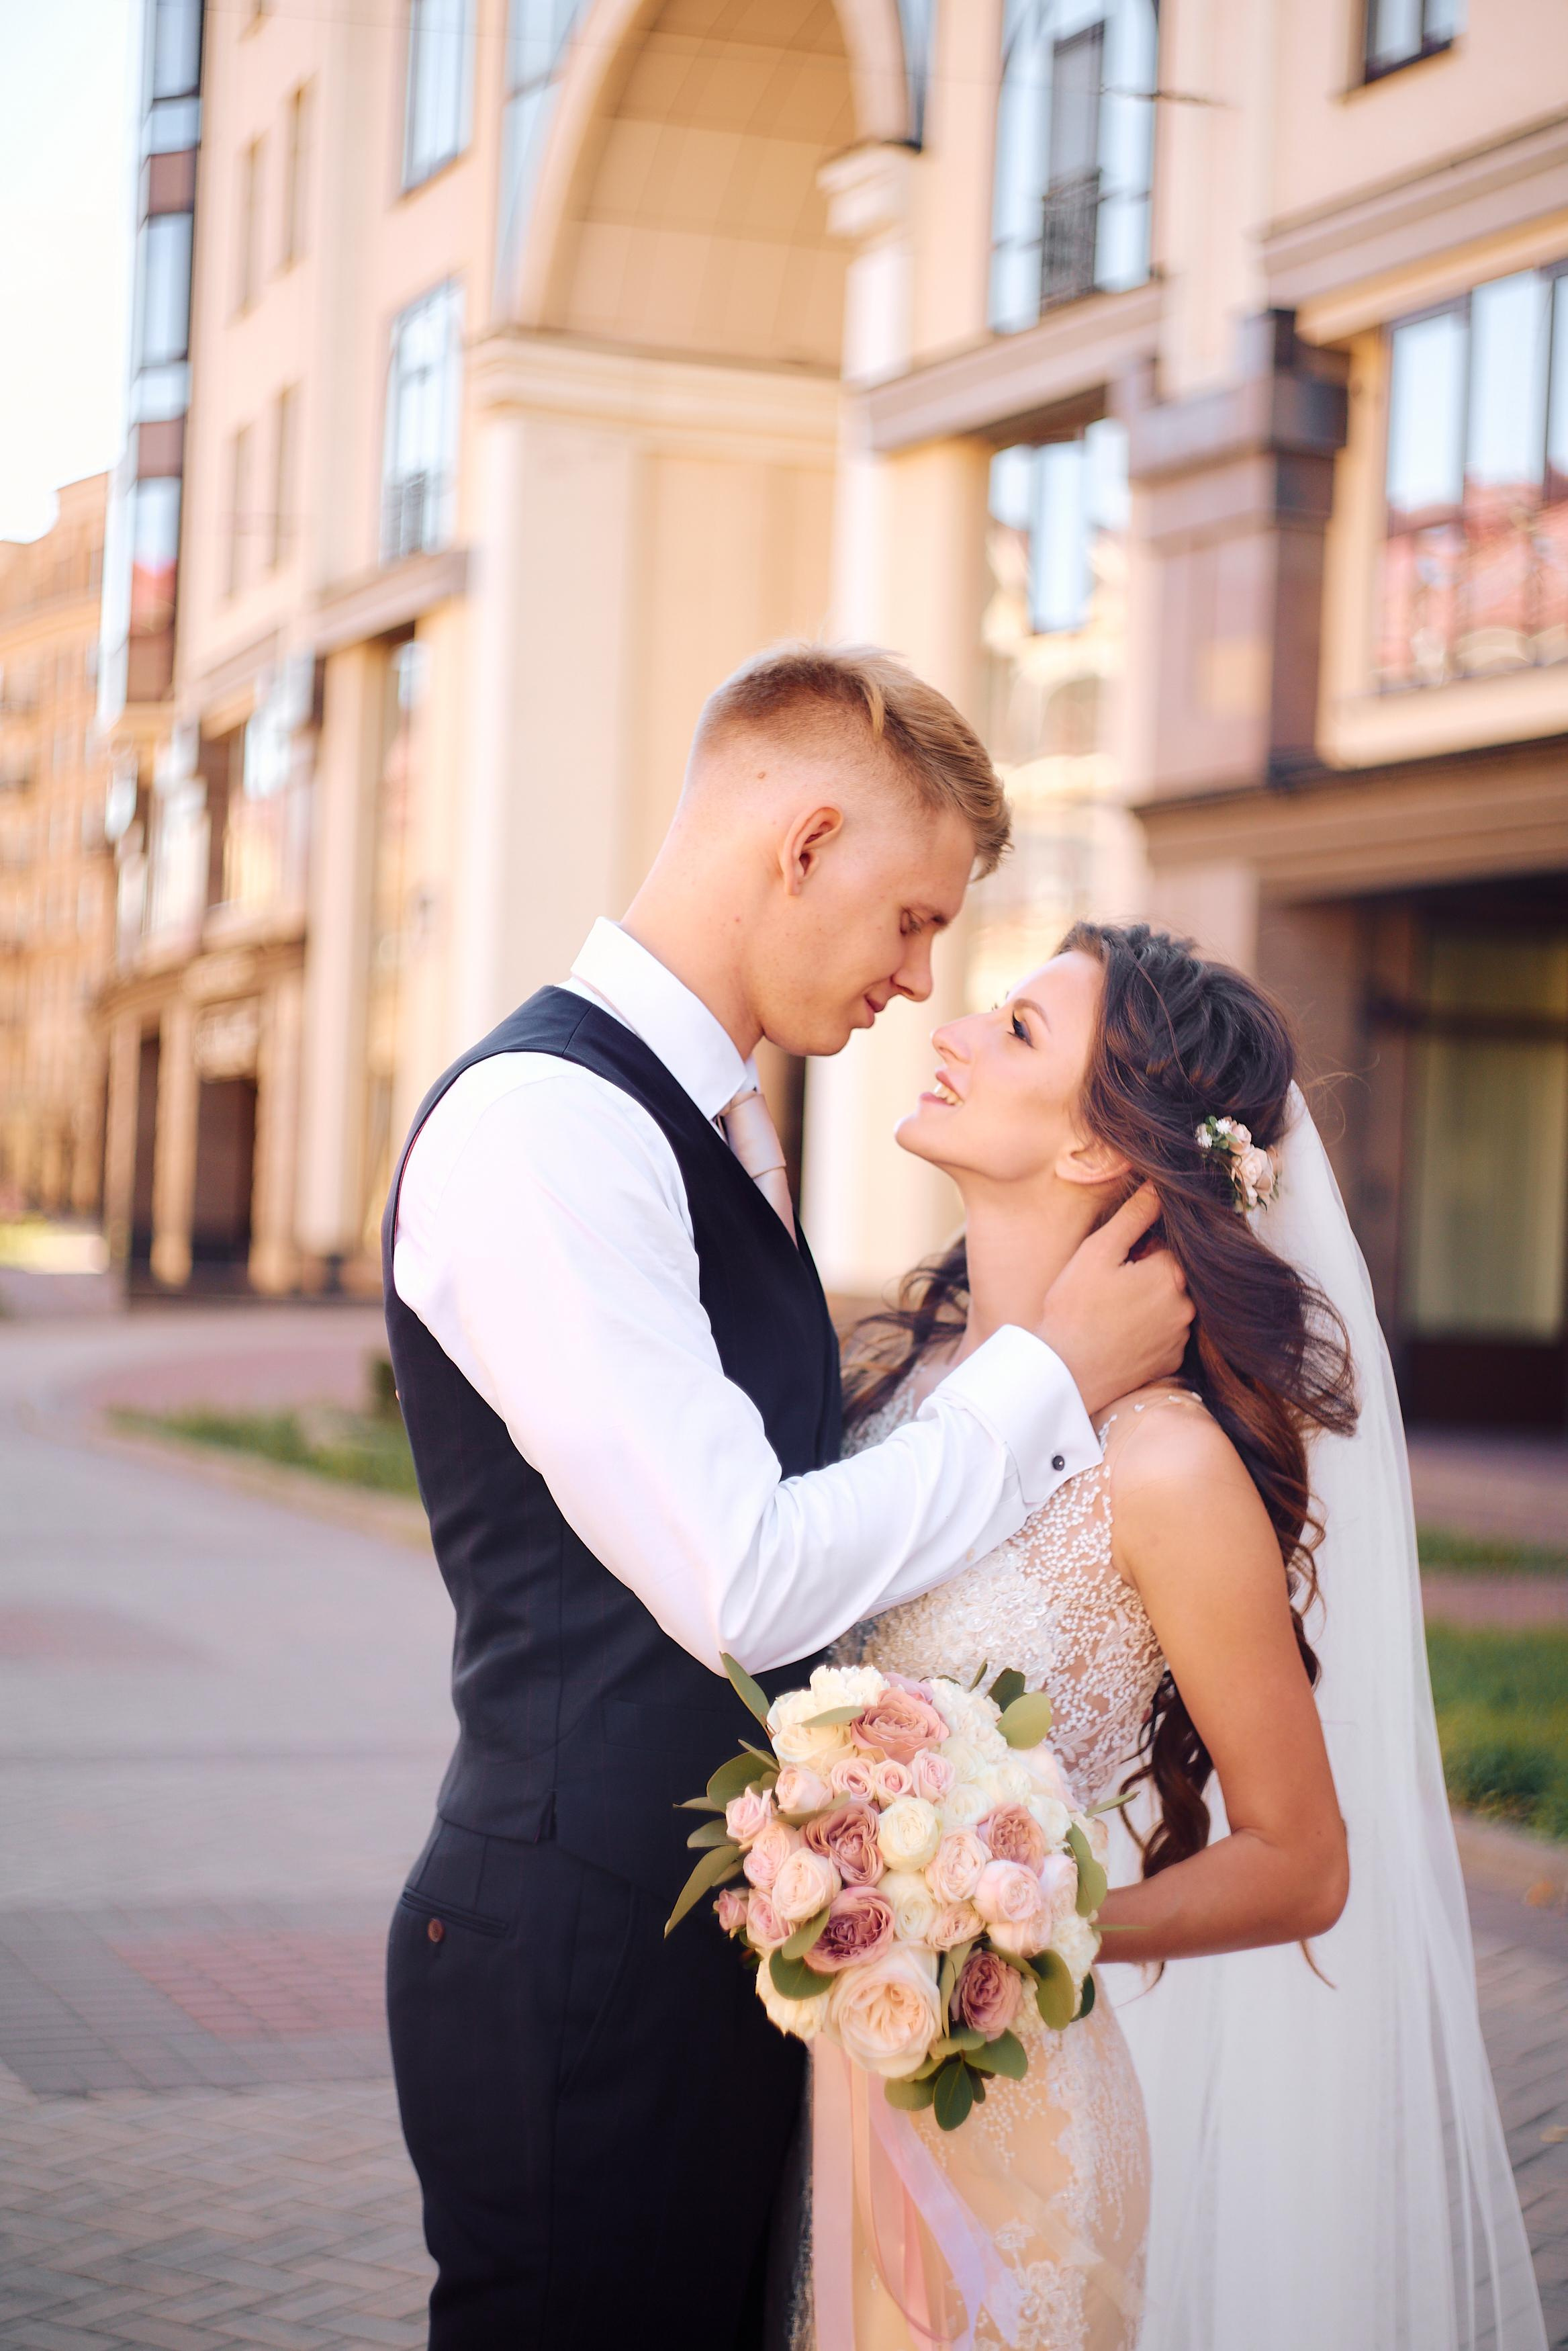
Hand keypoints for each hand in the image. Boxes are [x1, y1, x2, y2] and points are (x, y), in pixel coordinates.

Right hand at [1037, 1186, 1192, 1417]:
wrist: (1065, 1372)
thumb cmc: (1075, 1308)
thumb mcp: (1098, 1251)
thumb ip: (1134, 1215)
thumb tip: (1159, 1186)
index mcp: (1172, 1274)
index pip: (1170, 1245)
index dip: (1141, 1247)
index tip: (1116, 1260)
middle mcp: (1186, 1307)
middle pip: (1173, 1275)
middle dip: (1148, 1274)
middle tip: (1109, 1286)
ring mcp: (1180, 1338)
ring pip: (1170, 1305)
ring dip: (1149, 1302)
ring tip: (1112, 1312)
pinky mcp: (1170, 1362)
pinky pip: (1166, 1334)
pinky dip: (1149, 1330)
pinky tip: (1119, 1333)